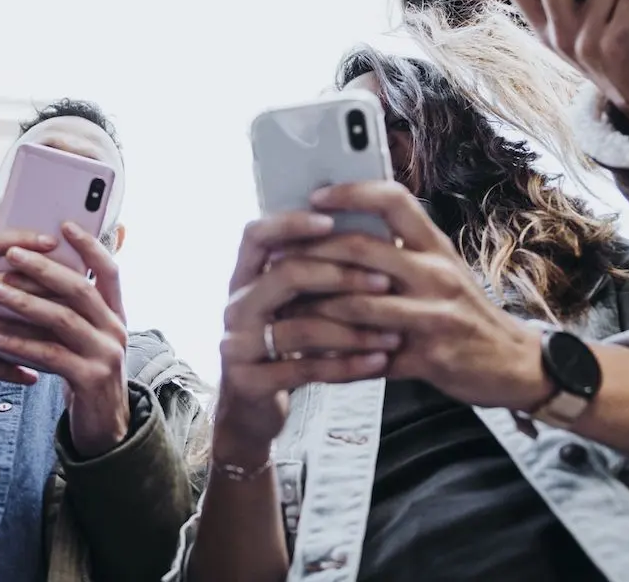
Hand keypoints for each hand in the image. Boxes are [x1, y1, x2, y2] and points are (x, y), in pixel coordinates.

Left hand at [0, 222, 131, 457]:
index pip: (109, 270)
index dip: (89, 245)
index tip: (64, 224)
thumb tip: (35, 270)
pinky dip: (21, 343)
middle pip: (81, 289)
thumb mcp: (84, 337)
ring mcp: (106, 355)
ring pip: (64, 319)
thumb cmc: (84, 372)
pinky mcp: (90, 379)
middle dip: (44, 268)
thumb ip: (70, 309)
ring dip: (27, 302)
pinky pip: (51, 355)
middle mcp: (116, 330)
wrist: (103, 426)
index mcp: (115, 314)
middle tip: (11, 254)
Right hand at [0, 229, 61, 386]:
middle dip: (44, 289)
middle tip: (76, 293)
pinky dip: (14, 370)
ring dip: (38, 335)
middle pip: (5, 285)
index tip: (52, 242)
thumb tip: (22, 259)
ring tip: (66, 338)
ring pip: (4, 327)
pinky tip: (35, 376)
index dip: (22, 240)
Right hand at [213, 212, 399, 465]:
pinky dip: (346, 366)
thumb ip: (309, 275)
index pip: (256, 235)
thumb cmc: (281, 347)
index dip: (291, 223)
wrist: (250, 409)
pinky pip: (305, 369)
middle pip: (284, 275)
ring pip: (300, 327)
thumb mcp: (287, 307)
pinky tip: (379, 363)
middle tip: (385, 282)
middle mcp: (235, 306)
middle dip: (339, 276)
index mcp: (243, 278)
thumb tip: (366, 234)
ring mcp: (237, 345)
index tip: (331, 220)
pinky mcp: (249, 381)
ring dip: (353, 330)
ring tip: (393, 334)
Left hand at [292, 182, 551, 411]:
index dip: (351, 192)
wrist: (512, 363)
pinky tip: (310, 356)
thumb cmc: (463, 312)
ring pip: (359, 304)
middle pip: (363, 249)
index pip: (394, 199)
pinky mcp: (428, 358)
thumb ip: (399, 250)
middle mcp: (436, 274)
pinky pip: (370, 356)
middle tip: (274, 261)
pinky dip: (336, 357)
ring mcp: (434, 316)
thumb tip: (339, 231)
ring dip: (314, 308)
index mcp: (436, 246)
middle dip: (311, 255)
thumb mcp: (440, 270)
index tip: (314, 196)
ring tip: (282, 309)